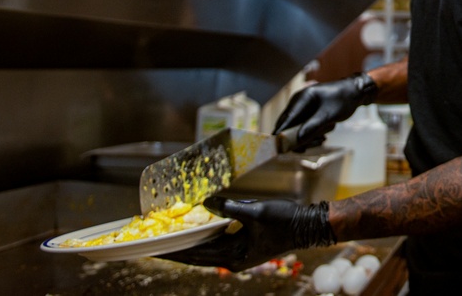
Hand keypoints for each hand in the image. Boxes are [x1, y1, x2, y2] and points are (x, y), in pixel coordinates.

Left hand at [155, 196, 334, 271]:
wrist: (308, 225)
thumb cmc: (285, 222)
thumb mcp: (256, 213)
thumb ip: (229, 209)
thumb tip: (206, 203)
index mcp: (234, 257)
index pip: (196, 255)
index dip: (175, 250)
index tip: (155, 247)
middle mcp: (233, 258)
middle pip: (197, 254)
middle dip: (176, 248)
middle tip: (154, 242)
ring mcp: (238, 251)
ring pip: (205, 248)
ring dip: (188, 242)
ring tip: (168, 235)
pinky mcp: (242, 243)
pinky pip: (216, 241)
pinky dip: (203, 235)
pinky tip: (194, 228)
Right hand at [273, 73, 377, 149]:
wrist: (354, 92)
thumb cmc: (343, 100)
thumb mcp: (329, 115)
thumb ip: (312, 126)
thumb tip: (298, 140)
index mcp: (302, 98)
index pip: (286, 118)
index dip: (281, 133)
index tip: (278, 147)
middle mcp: (298, 102)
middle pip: (288, 125)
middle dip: (298, 138)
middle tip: (310, 146)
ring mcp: (302, 108)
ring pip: (296, 129)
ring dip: (308, 137)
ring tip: (323, 138)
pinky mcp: (307, 113)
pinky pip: (303, 127)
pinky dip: (311, 134)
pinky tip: (323, 136)